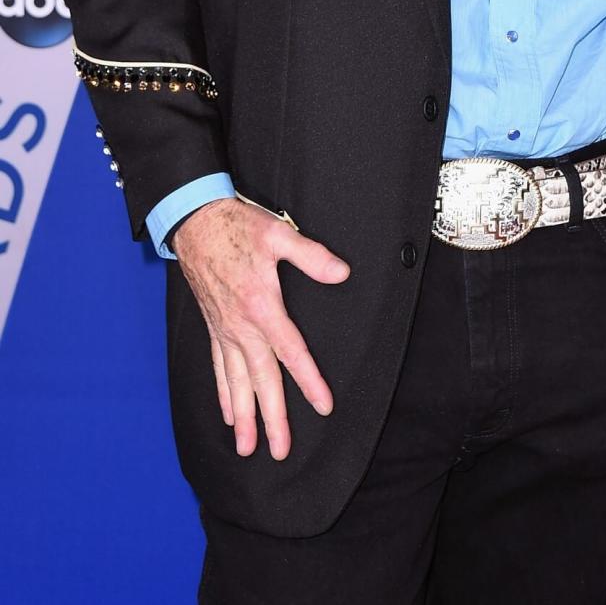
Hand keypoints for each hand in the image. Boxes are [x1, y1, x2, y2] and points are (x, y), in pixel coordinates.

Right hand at [172, 197, 349, 460]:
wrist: (195, 222)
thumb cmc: (238, 227)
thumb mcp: (278, 234)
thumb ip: (311, 256)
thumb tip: (342, 272)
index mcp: (261, 306)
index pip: (290, 352)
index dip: (309, 381)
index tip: (324, 406)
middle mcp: (241, 326)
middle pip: (261, 380)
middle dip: (272, 418)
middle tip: (280, 451)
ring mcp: (224, 330)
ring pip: (236, 382)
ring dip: (244, 417)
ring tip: (248, 449)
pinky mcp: (214, 327)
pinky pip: (219, 368)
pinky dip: (223, 395)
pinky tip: (229, 415)